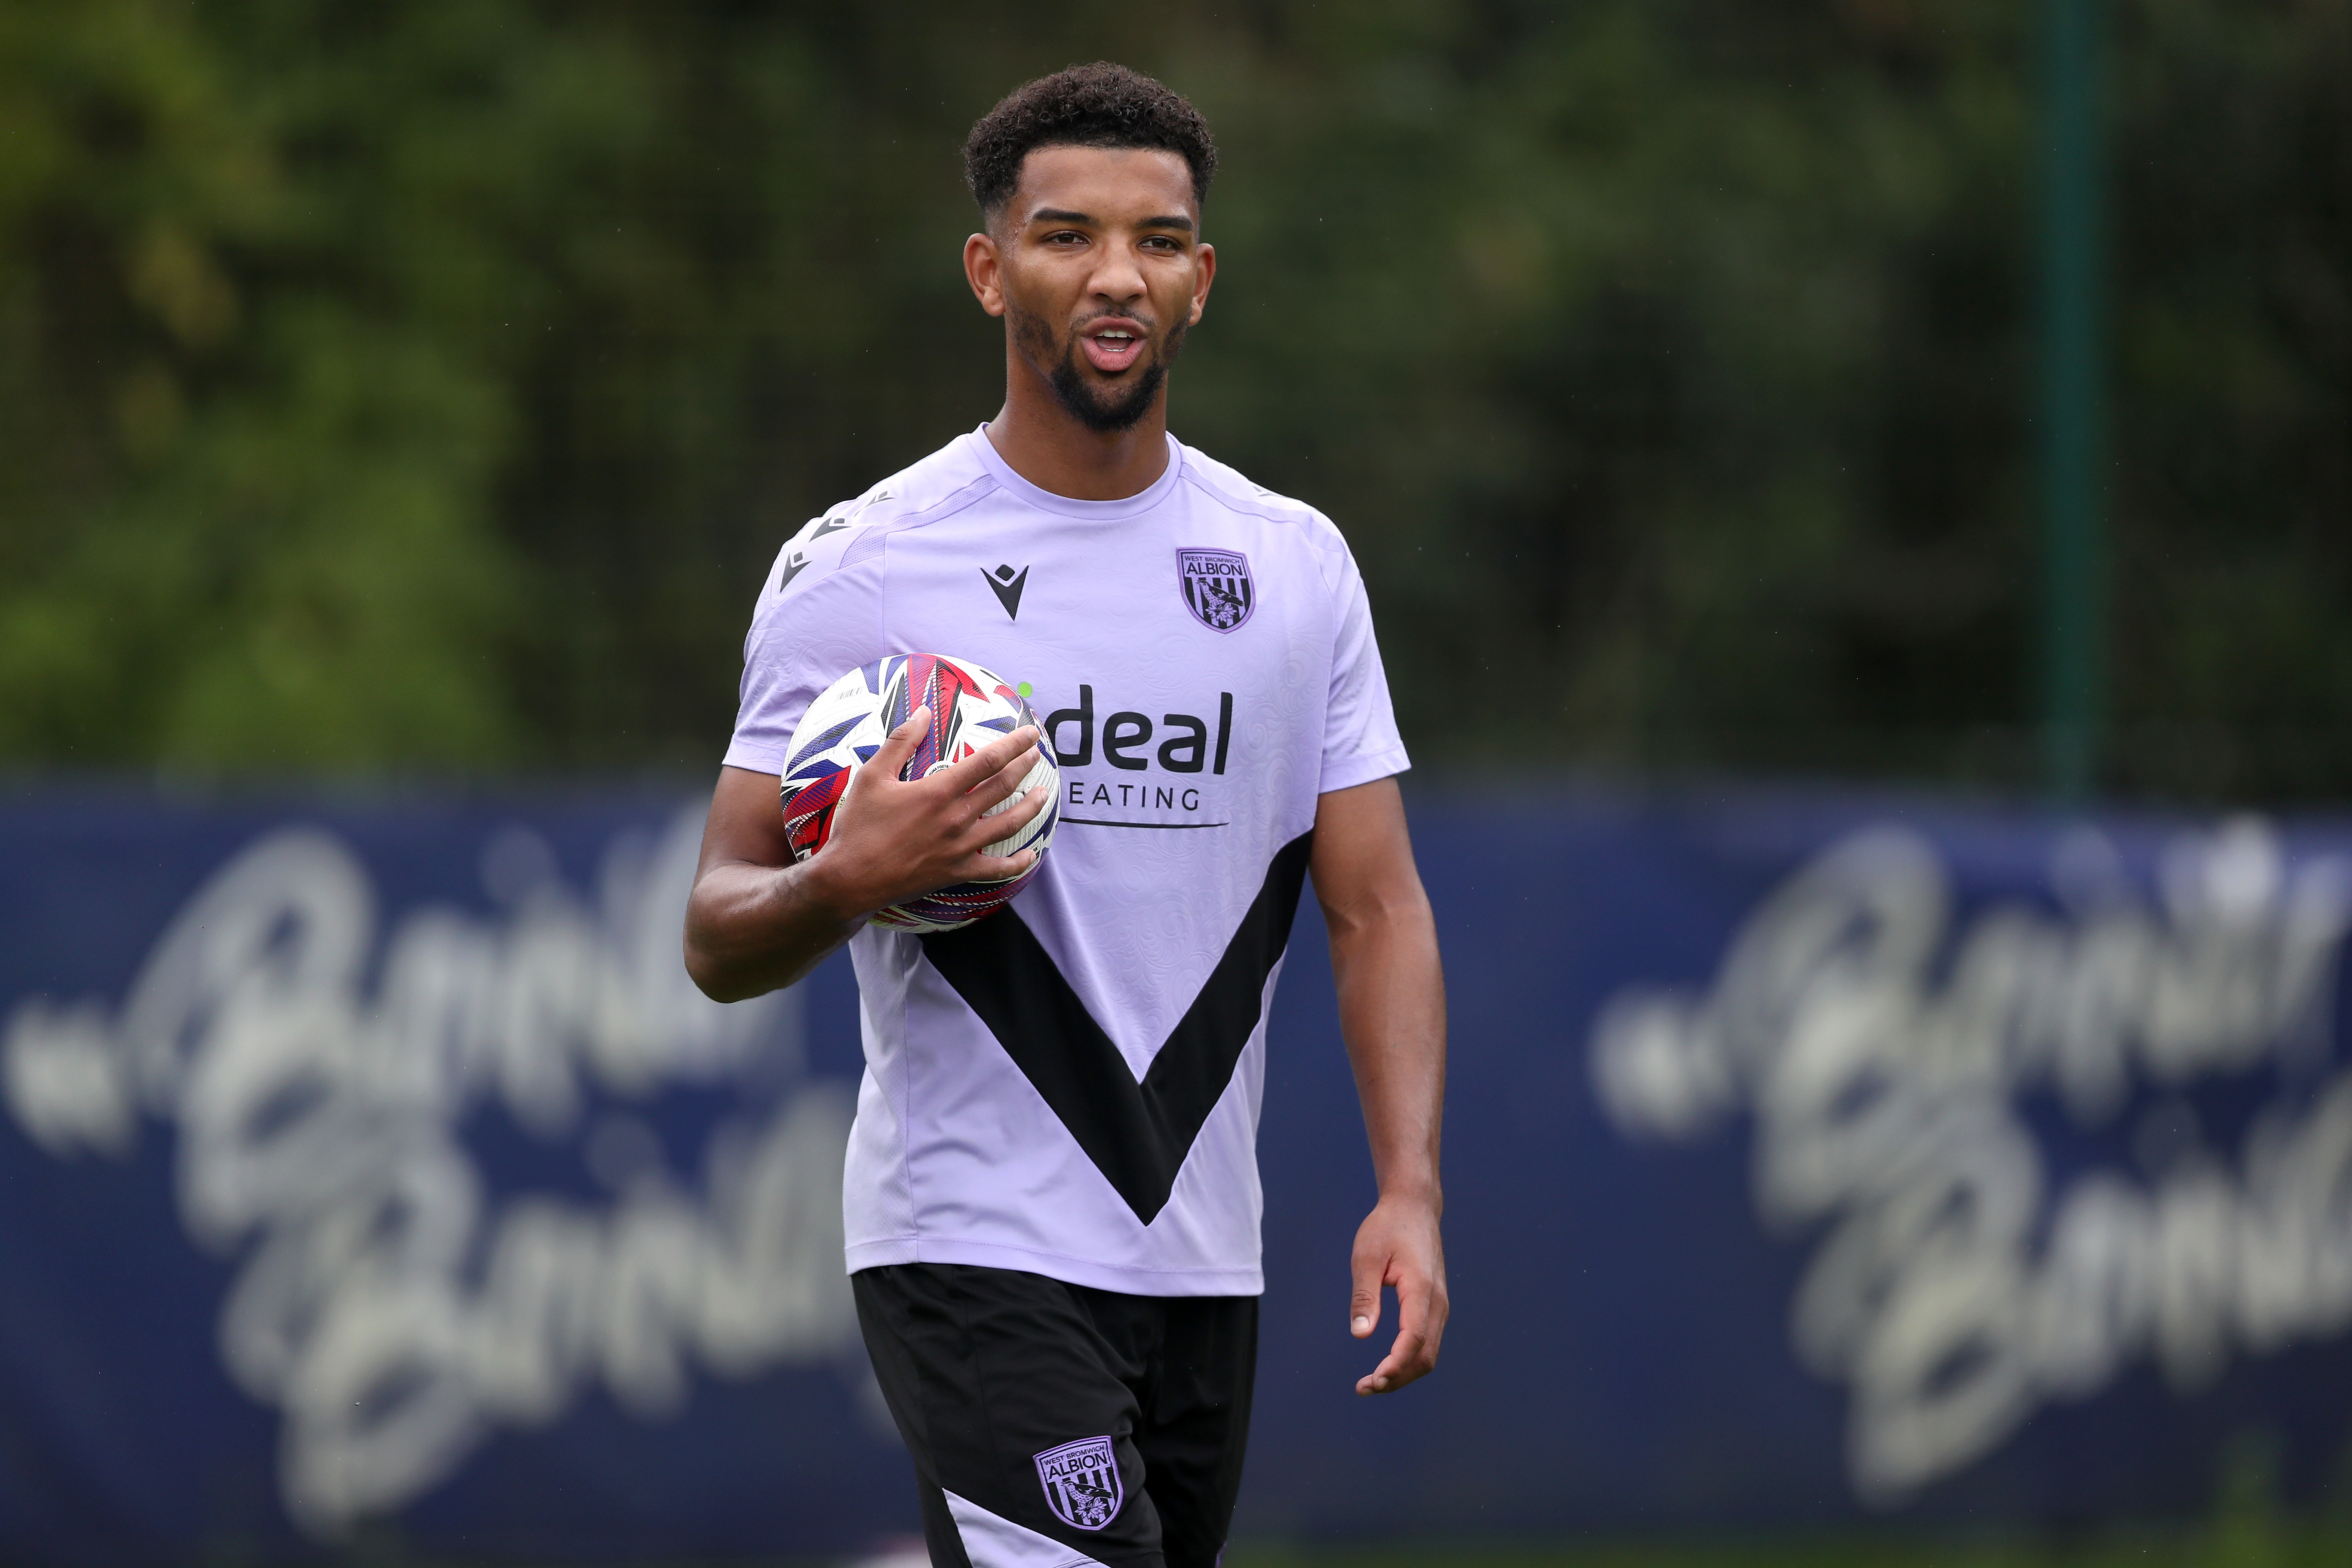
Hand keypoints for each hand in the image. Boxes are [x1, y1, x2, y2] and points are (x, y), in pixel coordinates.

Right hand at [808, 705, 1049, 919]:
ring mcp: (960, 847)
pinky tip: (1032, 855)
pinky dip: (1017, 863)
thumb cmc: (858, 826)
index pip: (987, 761)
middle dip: (1025, 767)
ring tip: (1043, 795)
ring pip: (1009, 824)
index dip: (1013, 744)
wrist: (850, 879)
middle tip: (1037, 754)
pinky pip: (997, 869)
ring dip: (1030, 808)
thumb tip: (923, 711)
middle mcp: (956, 818)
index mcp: (939, 791)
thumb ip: (900, 742)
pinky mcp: (957, 872)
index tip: (1030, 734)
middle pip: (1003, 787)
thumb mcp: (872, 776)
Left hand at [1348, 1193, 1446, 1394]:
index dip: (1395, 1364)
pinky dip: (1409, 1360)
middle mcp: (1437, 1302)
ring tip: (1372, 1382)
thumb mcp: (1367, 1256)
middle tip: (1364, 1387)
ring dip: (1403, 1373)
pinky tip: (1387, 1365)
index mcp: (1422, 1289)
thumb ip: (1364, 1295)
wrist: (1414, 1208)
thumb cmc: (1387, 1228)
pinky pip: (1427, 1342)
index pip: (1414, 1339)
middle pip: (1425, 1356)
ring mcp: (1439, 1305)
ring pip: (1429, 1353)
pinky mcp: (1434, 1306)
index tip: (1373, 1380)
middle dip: (1397, 1377)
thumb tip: (1361, 1334)